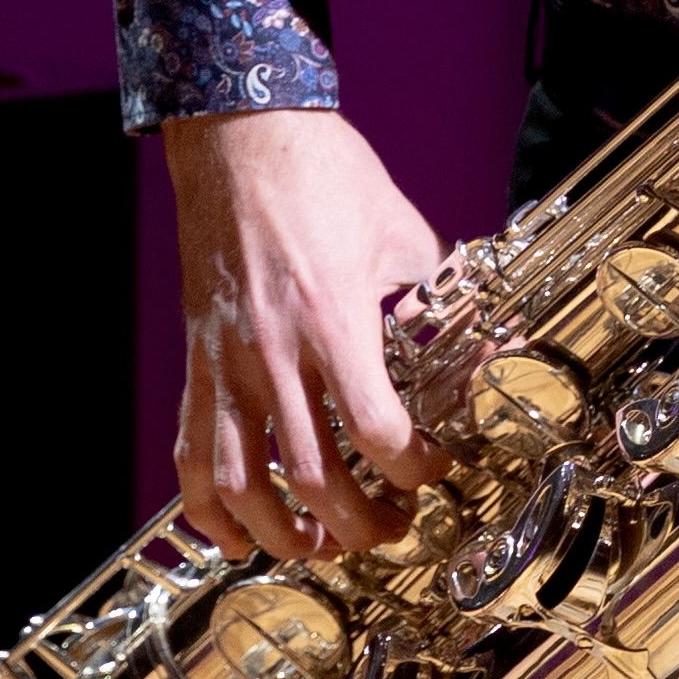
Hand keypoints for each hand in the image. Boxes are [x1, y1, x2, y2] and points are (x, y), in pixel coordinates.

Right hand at [162, 108, 451, 562]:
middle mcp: (273, 351)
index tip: (436, 465)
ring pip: (243, 485)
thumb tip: (488, 335)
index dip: (414, 469)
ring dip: (284, 535)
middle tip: (391, 525)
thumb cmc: (322, 172)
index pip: (374, 431)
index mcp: (332, 318)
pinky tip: (237, 534)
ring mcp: (226, 361)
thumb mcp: (400, 227)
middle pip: (313, 479)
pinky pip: (190, 455)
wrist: (239, 134)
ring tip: (320, 545)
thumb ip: (439, 290)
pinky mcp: (196, 362)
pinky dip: (209, 511)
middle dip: (359, 524)